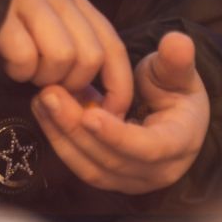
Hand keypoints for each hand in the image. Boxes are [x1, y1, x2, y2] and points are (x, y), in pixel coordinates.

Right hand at [0, 0, 133, 115]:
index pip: (113, 46)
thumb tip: (105, 104)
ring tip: (24, 66)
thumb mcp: (49, 33)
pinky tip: (5, 59)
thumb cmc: (8, 27)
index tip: (110, 113)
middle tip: (47, 82)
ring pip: (61, 59)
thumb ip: (77, 57)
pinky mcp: (1, 14)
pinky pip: (26, 59)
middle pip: (89, 58)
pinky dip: (17, 70)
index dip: (117, 86)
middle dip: (71, 84)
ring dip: (42, 76)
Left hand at [31, 30, 208, 193]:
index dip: (117, 135)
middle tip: (50, 95)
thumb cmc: (175, 89)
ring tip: (42, 99)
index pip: (148, 148)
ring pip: (90, 168)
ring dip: (62, 134)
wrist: (171, 114)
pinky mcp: (109, 178)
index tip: (89, 114)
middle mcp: (156, 172)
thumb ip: (176, 60)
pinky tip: (44, 110)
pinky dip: (60, 139)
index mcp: (179, 145)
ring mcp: (130, 180)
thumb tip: (178, 41)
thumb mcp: (177, 71)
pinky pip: (80, 165)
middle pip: (111, 160)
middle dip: (77, 129)